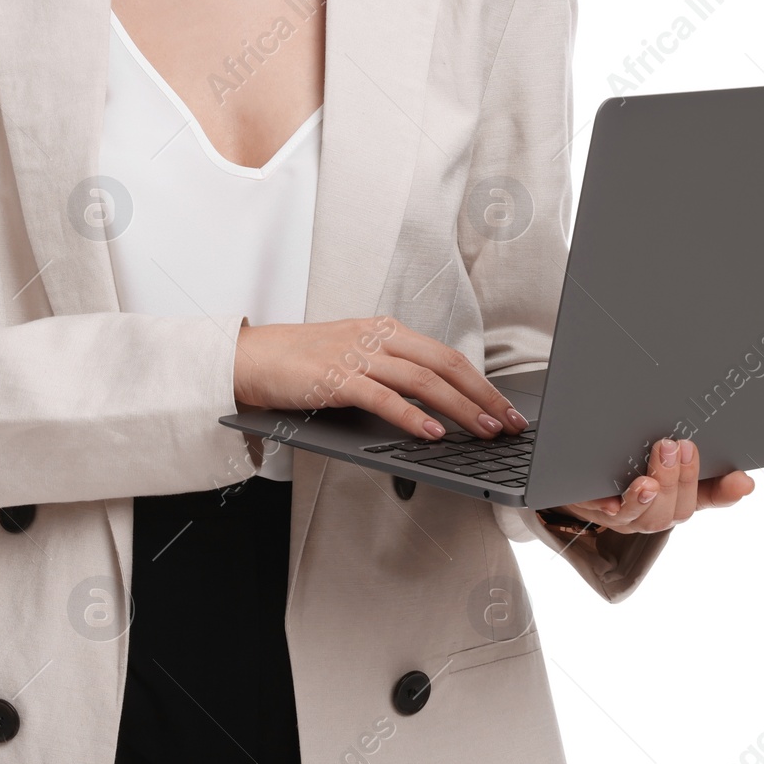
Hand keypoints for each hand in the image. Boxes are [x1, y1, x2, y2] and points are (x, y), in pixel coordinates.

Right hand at [233, 317, 529, 441]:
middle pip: (444, 365)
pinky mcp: (335, 378)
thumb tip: (439, 407)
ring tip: (484, 431)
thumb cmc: (304, 363)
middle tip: (510, 424)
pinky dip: (411, 416)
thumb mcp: (357, 358)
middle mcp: (377, 338)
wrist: (252, 358)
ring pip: (421, 380)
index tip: (506, 409)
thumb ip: (393, 374)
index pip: (447, 356)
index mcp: (387, 331)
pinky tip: (432, 433)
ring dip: (459, 407)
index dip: (482, 383)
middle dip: (483, 396)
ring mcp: (357, 356)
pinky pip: (382, 397)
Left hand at [544, 438, 754, 534]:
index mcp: (676, 497)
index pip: (710, 498)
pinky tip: (610, 502)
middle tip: (675, 446)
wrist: (572, 473)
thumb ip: (681, 447)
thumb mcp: (657, 451)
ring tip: (649, 477)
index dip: (728, 493)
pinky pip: (600, 514)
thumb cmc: (624, 459)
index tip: (742, 479)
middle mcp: (655, 512)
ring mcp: (624, 516)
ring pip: (645, 518)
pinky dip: (607, 509)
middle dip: (679, 479)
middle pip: (677, 511)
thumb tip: (708, 436)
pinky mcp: (592, 509)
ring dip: (649, 496)